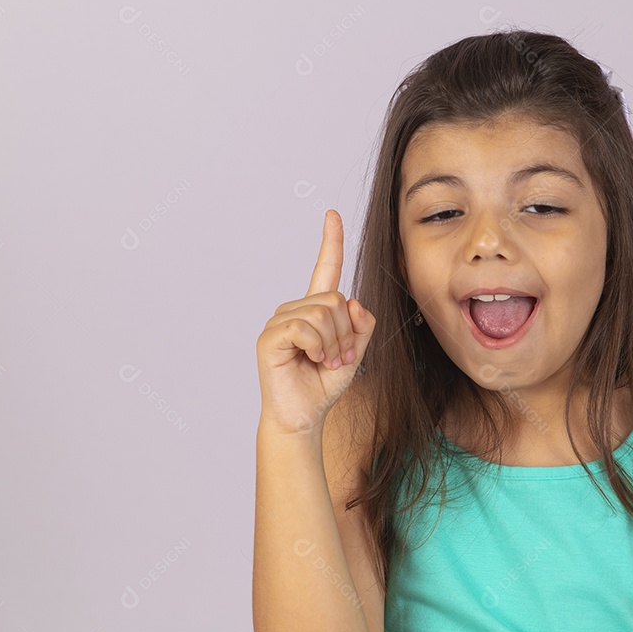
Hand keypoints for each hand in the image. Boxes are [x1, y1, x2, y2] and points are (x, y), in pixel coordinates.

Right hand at [256, 209, 376, 433]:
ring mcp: (279, 321)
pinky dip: (317, 347)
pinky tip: (311, 360)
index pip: (325, 269)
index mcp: (315, 309)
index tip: (332, 214)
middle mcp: (295, 309)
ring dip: (334, 344)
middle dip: (346, 333)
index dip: (331, 242)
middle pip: (335, 299)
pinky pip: (305, 328)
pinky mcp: (270, 337)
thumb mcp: (355, 352)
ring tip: (325, 362)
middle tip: (339, 358)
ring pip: (323, 314)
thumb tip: (353, 301)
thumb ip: (362, 324)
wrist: (303, 416)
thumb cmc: (324, 384)